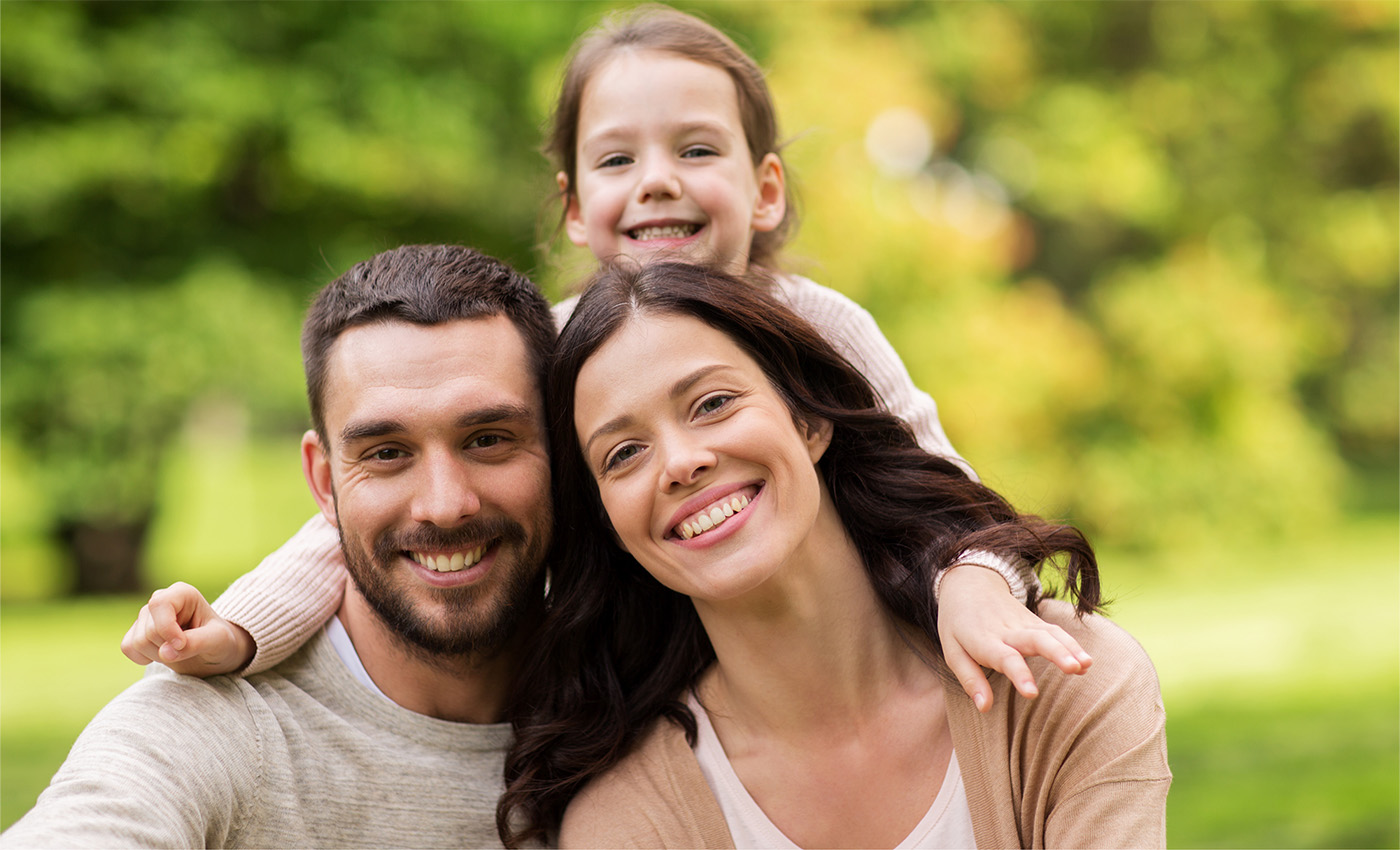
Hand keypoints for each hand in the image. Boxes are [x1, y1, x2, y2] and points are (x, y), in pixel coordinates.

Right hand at [120, 582, 255, 675]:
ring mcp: (146, 615)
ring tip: (178, 650)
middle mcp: (161, 600)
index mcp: (183, 593)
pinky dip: (144, 658)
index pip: (159, 604)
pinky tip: (163, 655)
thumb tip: (165, 653)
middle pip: (149, 630)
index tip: (182, 645)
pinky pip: (127, 648)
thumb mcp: (218, 641)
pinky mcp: (135, 631)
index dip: (166, 628)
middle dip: (167, 647)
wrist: (214, 652)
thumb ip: (195, 643)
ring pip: (137, 642)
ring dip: (158, 655)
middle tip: (188, 648)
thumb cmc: (220, 642)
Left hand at [937, 566, 1092, 711]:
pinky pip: (1055, 631)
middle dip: (1056, 653)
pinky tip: (1087, 662)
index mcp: (984, 640)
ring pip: (1050, 633)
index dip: (1019, 674)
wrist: (969, 583)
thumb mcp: (953, 652)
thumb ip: (970, 680)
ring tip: (1086, 666)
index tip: (1032, 693)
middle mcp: (1007, 630)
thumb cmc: (958, 624)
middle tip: (1073, 668)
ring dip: (1070, 648)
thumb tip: (984, 708)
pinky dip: (1072, 644)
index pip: (1004, 658)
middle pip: (1035, 639)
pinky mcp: (1034, 621)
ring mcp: (1023, 623)